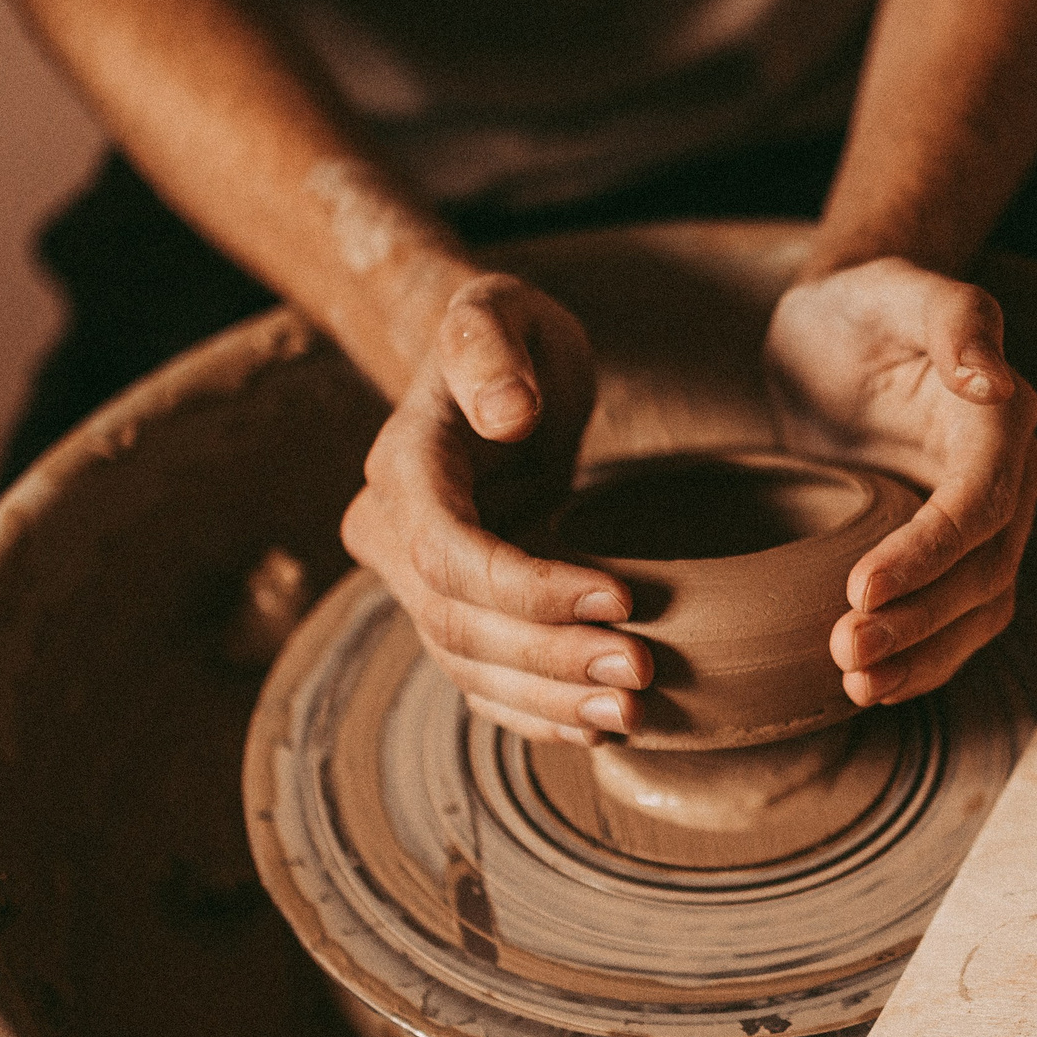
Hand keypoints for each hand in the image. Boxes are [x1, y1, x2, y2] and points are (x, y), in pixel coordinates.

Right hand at [340, 274, 650, 744]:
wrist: (500, 375)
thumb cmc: (508, 336)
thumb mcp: (498, 308)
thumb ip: (490, 348)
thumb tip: (506, 415)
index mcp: (401, 468)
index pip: (447, 552)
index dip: (528, 588)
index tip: (619, 596)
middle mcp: (393, 535)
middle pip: (458, 623)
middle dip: (550, 657)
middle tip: (643, 668)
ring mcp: (420, 582)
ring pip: (469, 666)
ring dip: (549, 700)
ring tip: (632, 713)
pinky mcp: (458, 611)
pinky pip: (483, 681)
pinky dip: (536, 712)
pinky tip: (597, 727)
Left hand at [765, 257, 1036, 707]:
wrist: (837, 334)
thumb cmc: (864, 305)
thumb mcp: (898, 289)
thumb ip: (956, 324)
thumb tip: (995, 382)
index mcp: (1004, 416)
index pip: (982, 502)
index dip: (929, 553)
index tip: (860, 588)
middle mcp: (1011, 475)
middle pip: (984, 569)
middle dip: (920, 619)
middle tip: (843, 651)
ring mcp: (987, 521)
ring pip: (979, 609)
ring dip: (925, 655)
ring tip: (856, 685)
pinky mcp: (952, 553)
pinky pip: (957, 621)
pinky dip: (924, 660)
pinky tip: (874, 687)